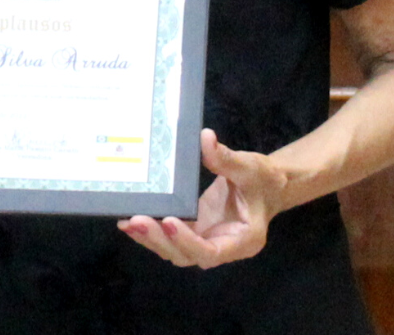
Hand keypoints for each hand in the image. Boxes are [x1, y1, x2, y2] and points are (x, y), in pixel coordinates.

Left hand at [116, 128, 287, 268]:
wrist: (266, 185)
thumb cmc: (263, 180)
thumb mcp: (250, 167)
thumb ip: (227, 158)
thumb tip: (205, 138)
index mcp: (243, 240)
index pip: (212, 252)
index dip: (188, 241)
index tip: (169, 221)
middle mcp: (222, 247)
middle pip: (187, 255)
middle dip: (161, 240)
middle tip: (136, 220)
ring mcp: (206, 240)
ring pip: (174, 250)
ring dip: (151, 239)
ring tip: (127, 221)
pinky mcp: (194, 231)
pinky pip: (170, 237)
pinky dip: (152, 231)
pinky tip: (129, 219)